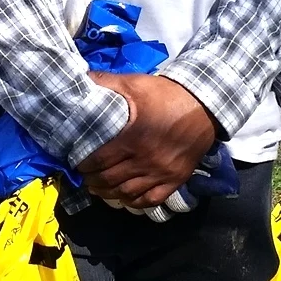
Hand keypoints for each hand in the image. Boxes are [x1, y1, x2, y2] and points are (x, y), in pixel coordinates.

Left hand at [77, 73, 218, 209]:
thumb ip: (107, 82)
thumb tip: (81, 78)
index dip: (83, 165)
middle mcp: (146, 160)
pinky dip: (133, 202)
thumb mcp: (135, 83)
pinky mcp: (175, 180)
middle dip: (92, 180)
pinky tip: (124, 197)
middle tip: (84, 176)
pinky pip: (150, 200)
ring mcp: (161, 173)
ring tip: (98, 188)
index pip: (99, 160)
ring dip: (108, 193)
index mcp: (133, 138)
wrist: (204, 105)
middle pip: (110, 180)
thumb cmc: (166, 94)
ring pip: (127, 193)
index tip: (76, 163)